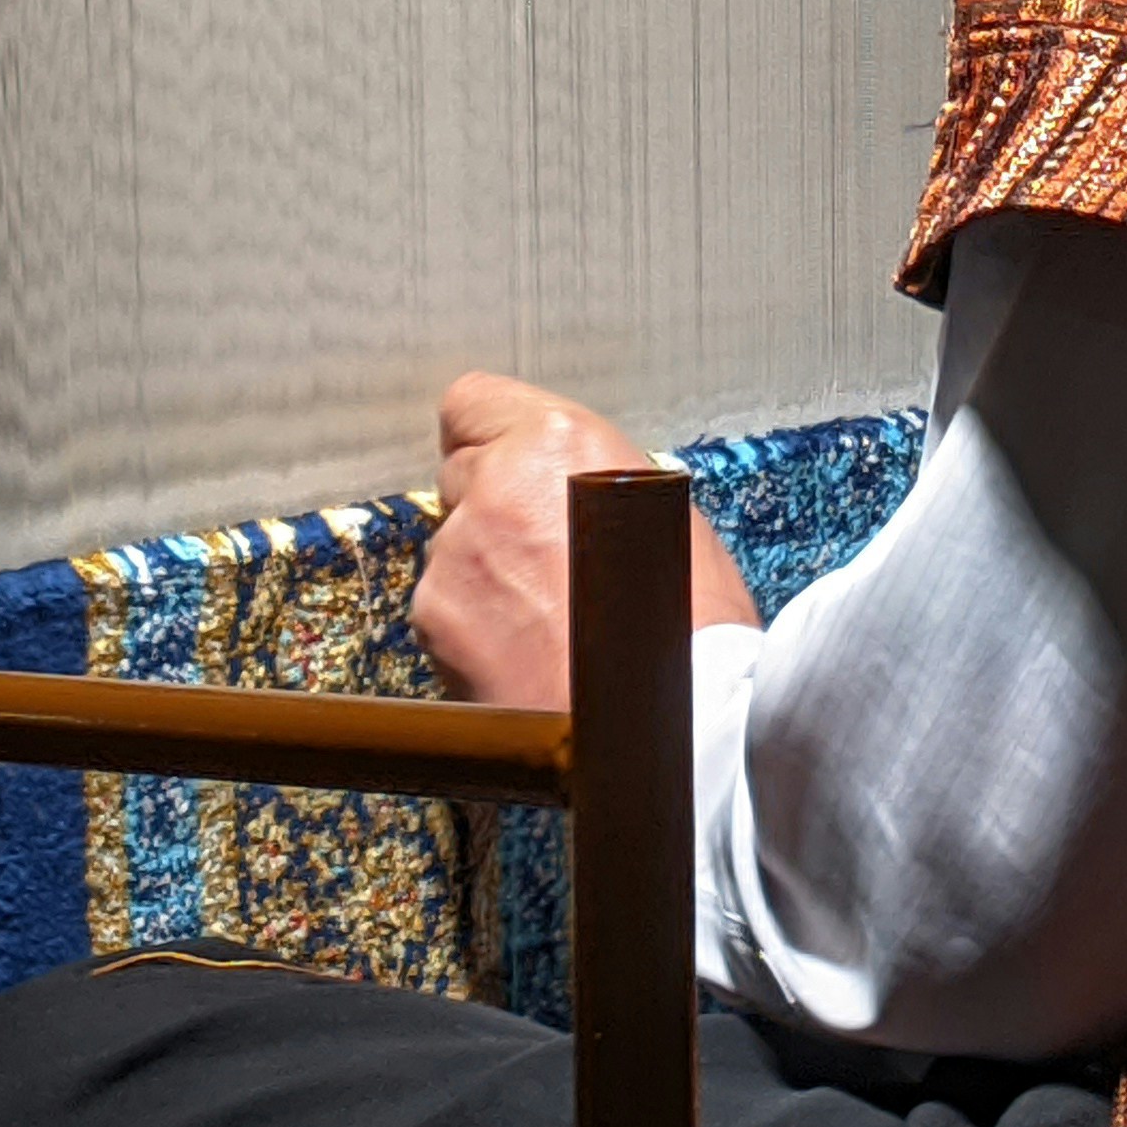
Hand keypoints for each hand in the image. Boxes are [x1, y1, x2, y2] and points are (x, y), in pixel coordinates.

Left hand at [413, 374, 758, 706]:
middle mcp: (496, 485)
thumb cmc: (691, 622)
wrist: (674, 721)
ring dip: (484, 579)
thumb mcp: (658, 512)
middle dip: (494, 515)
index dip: (491, 442)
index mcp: (560, 441)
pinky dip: (472, 633)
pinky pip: (442, 612)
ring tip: (549, 625)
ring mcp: (456, 554)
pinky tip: (526, 657)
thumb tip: (562, 490)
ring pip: (451, 551)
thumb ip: (589, 484)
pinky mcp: (435, 619)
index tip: (507, 471)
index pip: (471, 404)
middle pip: (460, 479)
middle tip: (548, 566)